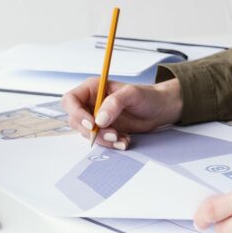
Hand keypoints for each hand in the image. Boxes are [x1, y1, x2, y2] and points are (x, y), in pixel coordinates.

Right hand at [61, 77, 182, 148]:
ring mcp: (97, 118)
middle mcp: (91, 103)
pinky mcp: (105, 130)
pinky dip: (111, 143)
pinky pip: (100, 140)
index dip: (76, 112)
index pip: (71, 100)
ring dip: (103, 139)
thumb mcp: (132, 94)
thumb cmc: (147, 96)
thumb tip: (99, 119)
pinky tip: (124, 140)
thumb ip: (115, 103)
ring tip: (121, 138)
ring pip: (87, 133)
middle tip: (112, 133)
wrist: (160, 109)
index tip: (92, 123)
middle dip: (92, 130)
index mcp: (93, 89)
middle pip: (76, 120)